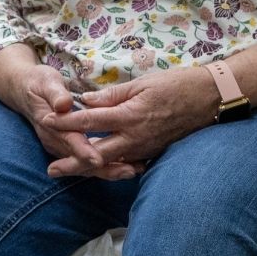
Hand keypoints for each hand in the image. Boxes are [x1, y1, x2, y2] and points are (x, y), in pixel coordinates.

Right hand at [0, 61, 136, 180]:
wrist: (24, 92)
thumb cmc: (38, 83)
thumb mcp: (46, 82)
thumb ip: (55, 93)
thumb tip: (63, 104)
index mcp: (51, 125)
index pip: (69, 141)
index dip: (84, 151)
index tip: (99, 158)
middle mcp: (56, 140)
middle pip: (81, 160)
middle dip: (105, 168)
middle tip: (129, 171)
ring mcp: (62, 146)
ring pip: (86, 165)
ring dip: (110, 170)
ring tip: (134, 171)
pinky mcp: (70, 147)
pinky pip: (88, 162)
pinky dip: (107, 165)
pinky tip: (127, 166)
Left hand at [41, 68, 215, 177]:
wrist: (209, 99)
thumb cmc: (175, 85)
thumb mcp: (142, 83)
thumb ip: (112, 94)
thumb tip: (86, 100)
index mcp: (129, 116)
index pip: (90, 121)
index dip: (66, 122)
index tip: (46, 122)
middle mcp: (135, 137)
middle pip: (96, 154)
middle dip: (72, 163)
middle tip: (51, 170)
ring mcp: (144, 149)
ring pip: (110, 163)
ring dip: (88, 168)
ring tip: (67, 172)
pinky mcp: (152, 153)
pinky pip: (127, 164)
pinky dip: (110, 168)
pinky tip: (96, 170)